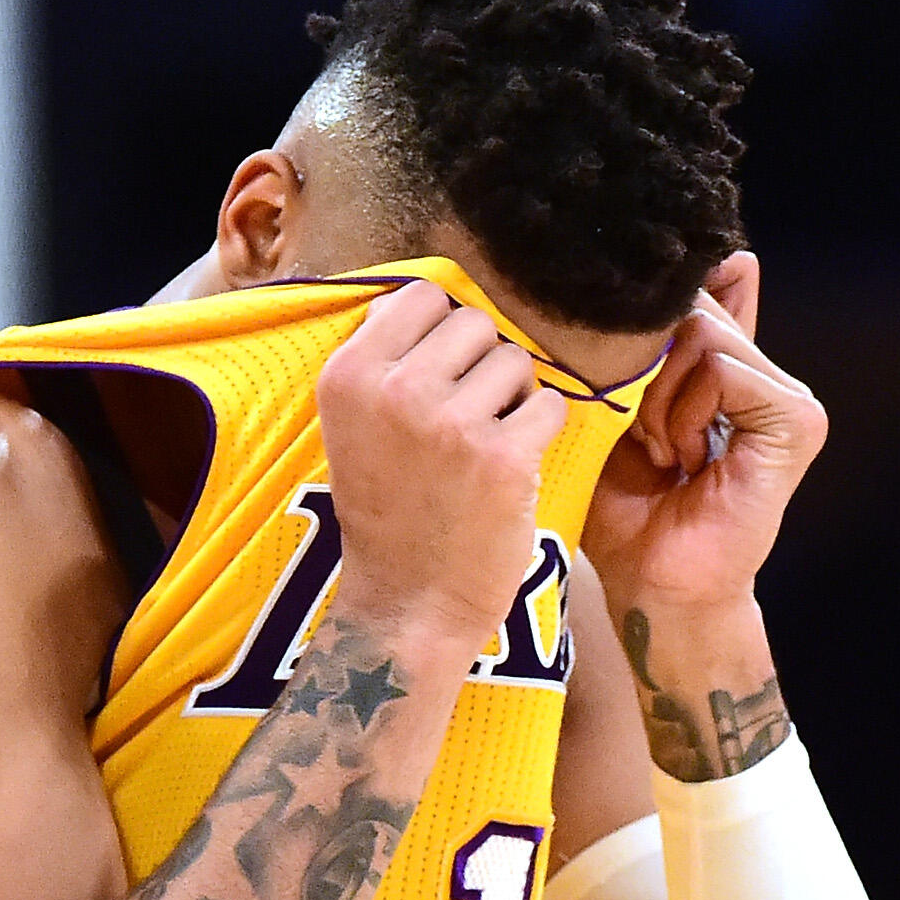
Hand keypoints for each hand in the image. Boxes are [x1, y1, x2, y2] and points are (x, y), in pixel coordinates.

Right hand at [315, 282, 568, 648]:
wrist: (405, 603)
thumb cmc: (387, 512)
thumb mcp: (353, 428)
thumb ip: (383, 361)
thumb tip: (429, 298)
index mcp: (348, 376)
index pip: (421, 295)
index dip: (443, 332)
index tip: (440, 376)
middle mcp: (392, 390)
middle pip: (475, 324)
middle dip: (481, 365)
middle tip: (463, 421)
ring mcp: (447, 423)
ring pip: (517, 362)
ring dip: (514, 399)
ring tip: (484, 446)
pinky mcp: (501, 456)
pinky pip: (551, 405)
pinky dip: (541, 432)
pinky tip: (510, 468)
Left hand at [580, 252, 825, 614]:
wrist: (652, 585)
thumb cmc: (625, 509)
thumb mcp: (619, 412)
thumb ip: (649, 348)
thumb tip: (690, 269)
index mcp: (730, 372)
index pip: (699, 298)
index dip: (647, 328)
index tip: (622, 389)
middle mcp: (767, 378)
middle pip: (690, 311)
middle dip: (642, 372)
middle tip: (641, 438)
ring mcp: (789, 397)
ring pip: (701, 336)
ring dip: (657, 399)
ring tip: (662, 454)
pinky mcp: (797, 419)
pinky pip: (722, 370)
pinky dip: (684, 411)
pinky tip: (683, 458)